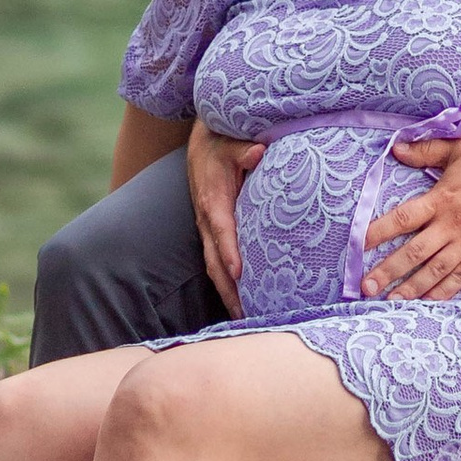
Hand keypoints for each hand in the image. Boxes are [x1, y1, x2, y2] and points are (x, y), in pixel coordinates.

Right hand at [187, 119, 263, 306]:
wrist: (202, 146)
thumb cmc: (221, 143)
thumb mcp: (231, 142)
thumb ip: (243, 149)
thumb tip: (258, 152)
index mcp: (213, 200)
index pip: (221, 230)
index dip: (228, 252)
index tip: (239, 273)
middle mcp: (207, 220)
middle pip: (214, 261)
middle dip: (228, 289)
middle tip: (245, 315)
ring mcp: (208, 230)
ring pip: (214, 268)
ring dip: (227, 293)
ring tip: (245, 319)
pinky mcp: (213, 234)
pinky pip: (217, 263)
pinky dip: (227, 284)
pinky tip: (242, 301)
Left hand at [361, 137, 460, 301]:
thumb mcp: (459, 147)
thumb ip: (426, 150)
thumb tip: (397, 149)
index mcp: (440, 199)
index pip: (402, 219)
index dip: (378, 232)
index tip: (358, 246)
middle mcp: (450, 225)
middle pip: (413, 252)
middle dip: (387, 270)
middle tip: (365, 288)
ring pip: (434, 271)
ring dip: (410, 288)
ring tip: (388, 303)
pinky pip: (460, 278)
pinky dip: (442, 292)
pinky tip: (426, 303)